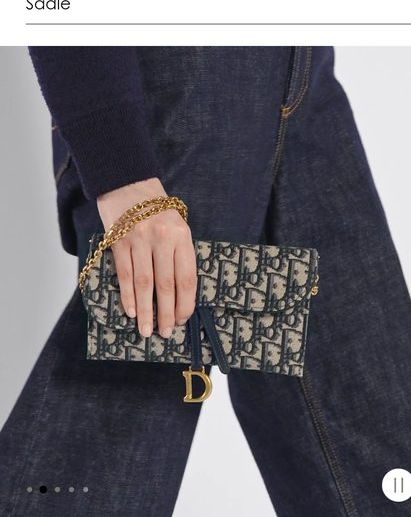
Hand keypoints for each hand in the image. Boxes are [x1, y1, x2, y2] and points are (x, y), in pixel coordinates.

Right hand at [97, 179, 196, 338]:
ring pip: (144, 283)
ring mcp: (139, 240)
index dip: (185, 304)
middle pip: (165, 285)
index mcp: (181, 237)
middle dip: (165, 313)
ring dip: (145, 310)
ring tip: (145, 330)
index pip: (186, 278)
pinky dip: (128, 295)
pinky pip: (124, 273)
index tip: (182, 320)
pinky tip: (130, 311)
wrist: (128, 182)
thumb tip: (179, 295)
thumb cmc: (156, 211)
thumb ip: (179, 256)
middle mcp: (162, 238)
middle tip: (165, 333)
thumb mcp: (177, 227)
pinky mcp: (119, 241)